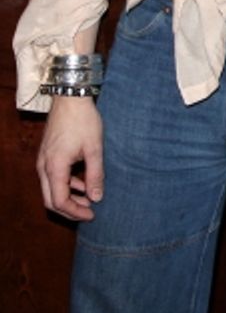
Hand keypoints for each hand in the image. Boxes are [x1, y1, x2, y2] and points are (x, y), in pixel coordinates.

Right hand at [36, 95, 103, 220]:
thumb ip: (95, 174)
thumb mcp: (94, 148)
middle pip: (51, 199)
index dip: (75, 212)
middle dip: (70, 209)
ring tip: (90, 199)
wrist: (70, 98)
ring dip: (69, 197)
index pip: (59, 201)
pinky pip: (53, 177)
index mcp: (54, 167)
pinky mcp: (47, 155)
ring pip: (51, 189)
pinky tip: (83, 183)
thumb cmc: (83, 121)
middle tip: (90, 212)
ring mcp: (43, 161)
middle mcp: (43, 167)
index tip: (92, 215)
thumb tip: (97, 197)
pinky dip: (67, 184)